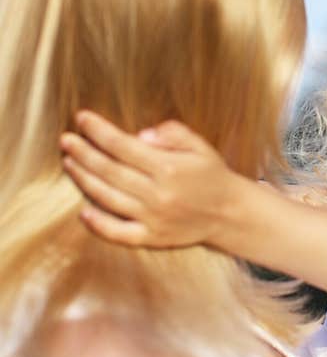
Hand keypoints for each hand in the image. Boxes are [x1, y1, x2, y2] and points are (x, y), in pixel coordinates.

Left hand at [59, 111, 239, 248]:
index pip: (123, 146)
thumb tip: (139, 135)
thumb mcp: (200, 146)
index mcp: (169, 168)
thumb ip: (172, 134)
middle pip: (109, 170)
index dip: (99, 131)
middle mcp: (158, 194)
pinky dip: (99, 224)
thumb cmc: (212, 175)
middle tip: (66, 140)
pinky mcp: (153, 237)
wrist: (231, 212)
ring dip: (84, 179)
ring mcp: (153, 218)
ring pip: (108, 198)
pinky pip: (119, 233)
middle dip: (84, 152)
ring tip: (70, 163)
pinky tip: (84, 211)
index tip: (82, 118)